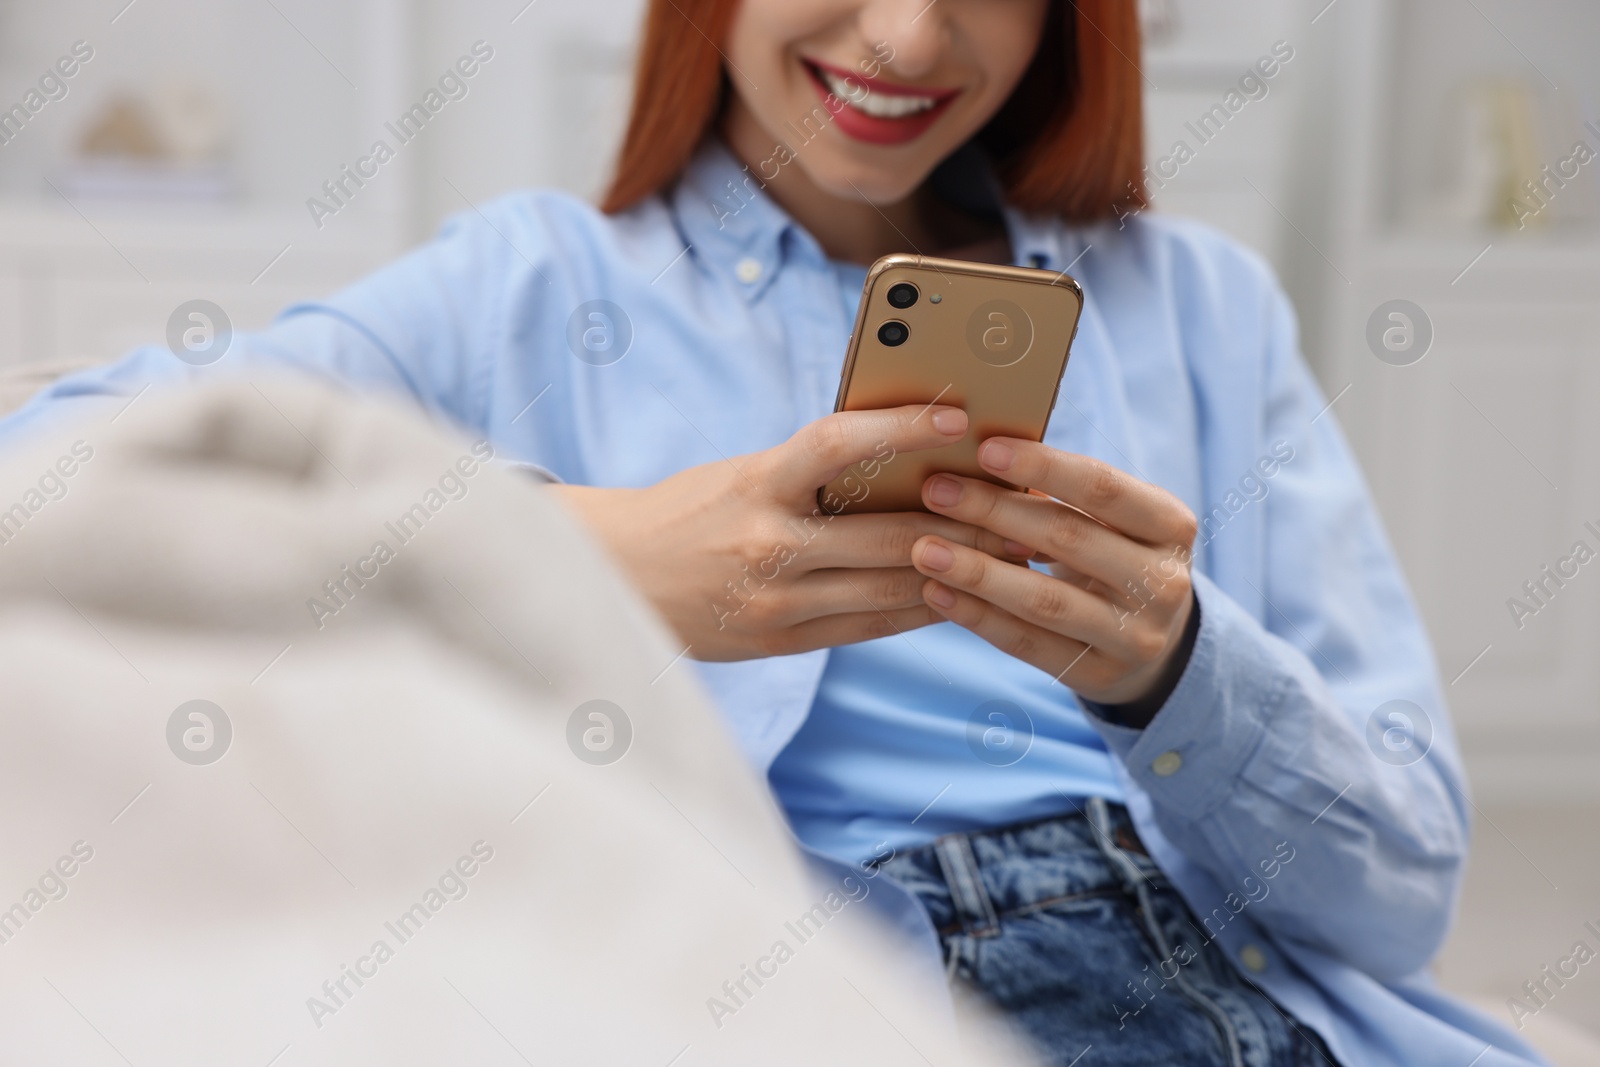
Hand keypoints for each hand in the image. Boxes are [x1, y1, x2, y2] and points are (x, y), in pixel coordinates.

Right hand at [550, 406, 1026, 661]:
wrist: (617, 581)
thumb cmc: (690, 511)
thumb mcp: (742, 473)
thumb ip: (813, 470)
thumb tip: (904, 452)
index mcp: (756, 485)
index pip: (839, 445)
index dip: (903, 428)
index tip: (960, 417)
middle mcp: (767, 547)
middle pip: (887, 534)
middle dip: (966, 521)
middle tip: (1025, 505)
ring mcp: (777, 603)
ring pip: (890, 588)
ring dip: (959, 570)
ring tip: (1013, 554)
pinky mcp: (782, 643)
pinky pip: (871, 626)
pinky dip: (919, 608)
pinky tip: (960, 592)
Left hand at [910, 438, 1197, 705]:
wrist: (1153, 643)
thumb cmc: (1114, 556)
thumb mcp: (1113, 522)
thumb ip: (1066, 494)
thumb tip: (977, 455)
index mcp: (1171, 525)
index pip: (1102, 488)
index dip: (1043, 465)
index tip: (983, 447)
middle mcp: (1164, 582)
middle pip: (1068, 539)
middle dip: (994, 512)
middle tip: (935, 491)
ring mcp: (1135, 636)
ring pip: (1045, 600)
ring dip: (977, 571)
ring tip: (924, 548)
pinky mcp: (1098, 675)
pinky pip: (1027, 644)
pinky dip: (977, 616)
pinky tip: (936, 591)